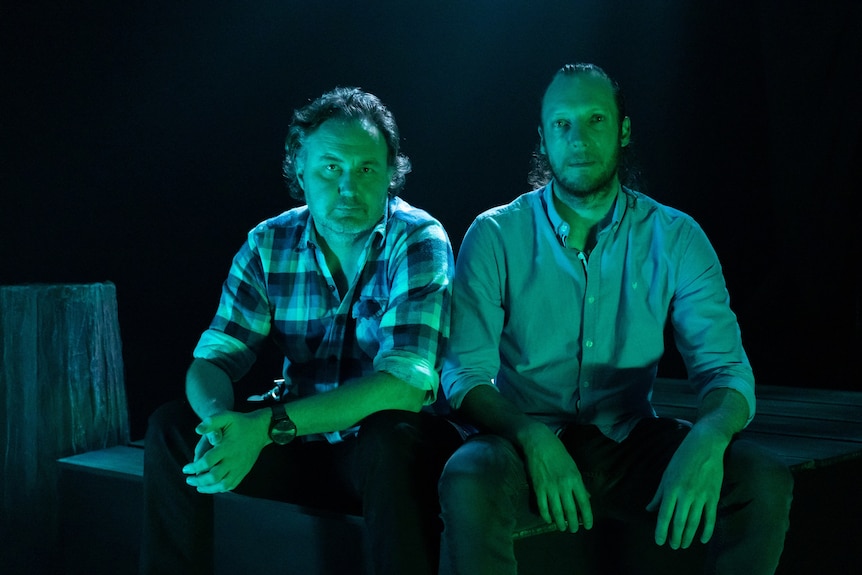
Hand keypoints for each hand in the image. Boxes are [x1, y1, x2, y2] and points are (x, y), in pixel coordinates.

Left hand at [181, 410, 268, 493]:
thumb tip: (197, 430)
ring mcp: (240, 467)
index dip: (194, 467)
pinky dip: (220, 488)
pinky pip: (231, 485)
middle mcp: (233, 460)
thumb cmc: (241, 423)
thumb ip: (211, 421)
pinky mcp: (244, 471)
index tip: (185, 469)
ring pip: (223, 485)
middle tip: (189, 479)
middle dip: (198, 480)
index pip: (207, 462)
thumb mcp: (227, 416)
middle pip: (214, 477)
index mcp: (227, 448)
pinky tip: (212, 486)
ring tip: (198, 486)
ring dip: (208, 488)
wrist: (261, 429)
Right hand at [522, 425, 592, 532]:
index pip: (584, 503)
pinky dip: (546, 515)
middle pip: (570, 510)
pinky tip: (548, 519)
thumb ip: (579, 483)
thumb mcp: (573, 466)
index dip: (587, 516)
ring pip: (556, 511)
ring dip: (560, 523)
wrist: (539, 442)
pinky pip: (542, 506)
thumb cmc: (558, 453)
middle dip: (573, 523)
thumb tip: (586, 498)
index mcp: (575, 479)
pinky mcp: (538, 487)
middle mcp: (564, 485)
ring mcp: (550, 487)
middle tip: (573, 530)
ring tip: (562, 528)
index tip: (588, 526)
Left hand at [646, 425, 726, 548]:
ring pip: (694, 522)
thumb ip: (659, 494)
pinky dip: (707, 530)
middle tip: (673, 546)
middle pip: (679, 522)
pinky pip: (711, 517)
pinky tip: (703, 539)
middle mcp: (685, 494)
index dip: (661, 530)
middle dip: (675, 536)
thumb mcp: (666, 473)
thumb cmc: (682, 457)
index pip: (664, 515)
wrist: (705, 444)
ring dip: (688, 536)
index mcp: (671, 488)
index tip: (659, 541)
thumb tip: (650, 509)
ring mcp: (701, 495)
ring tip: (683, 545)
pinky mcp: (713, 495)